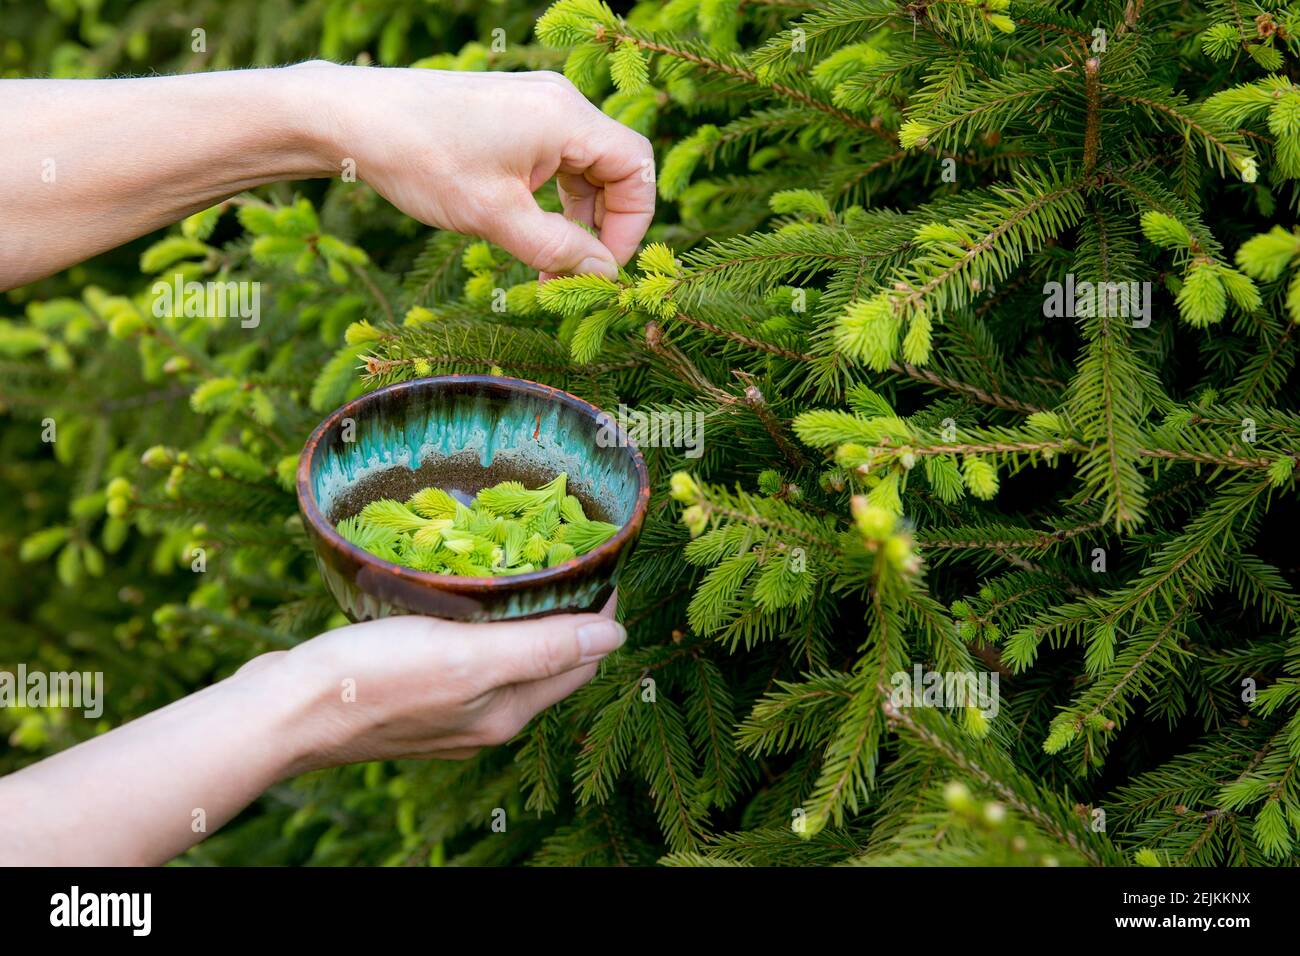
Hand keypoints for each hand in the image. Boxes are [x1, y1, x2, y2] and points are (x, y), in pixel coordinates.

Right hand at [270, 594, 625, 768]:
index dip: (598, 610)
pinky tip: (458, 595)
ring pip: (506, 658)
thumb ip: (543, 649)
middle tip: (561, 550)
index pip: (581, 660)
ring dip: (519, 615)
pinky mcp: (412, 697)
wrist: (281, 714)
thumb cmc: (371, 680)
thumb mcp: (468, 658)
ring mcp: (447, 712)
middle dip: (564, 609)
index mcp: (507, 711)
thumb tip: (616, 636)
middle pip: (548, 659)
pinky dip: (476, 624)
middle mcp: (485, 718)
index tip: (598, 560)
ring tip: (517, 561)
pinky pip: (464, 656)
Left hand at [291, 62, 655, 278]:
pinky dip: (553, 199)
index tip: (605, 267)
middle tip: (577, 274)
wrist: (352, 118)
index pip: (635, 167)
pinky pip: (555, 159)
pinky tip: (531, 232)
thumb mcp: (495, 217)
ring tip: (550, 264)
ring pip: (584, 166)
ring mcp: (534, 105)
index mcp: (564, 117)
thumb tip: (603, 274)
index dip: (633, 223)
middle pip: (614, 167)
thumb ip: (557, 249)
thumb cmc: (421, 159)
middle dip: (604, 225)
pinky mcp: (512, 115)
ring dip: (577, 218)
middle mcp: (558, 102)